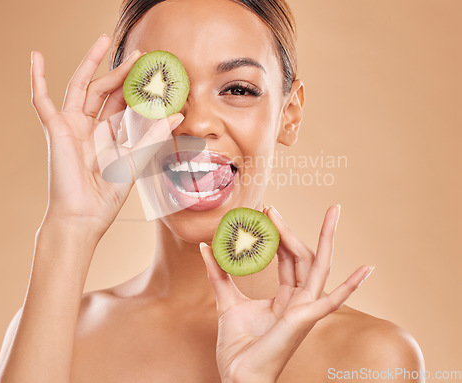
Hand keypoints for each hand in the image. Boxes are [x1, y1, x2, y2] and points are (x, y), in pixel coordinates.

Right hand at [31, 34, 183, 242]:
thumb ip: (154, 136)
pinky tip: (36, 57)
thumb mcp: (136, 159)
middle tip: (140, 53)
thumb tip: (177, 115)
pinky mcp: (56, 129)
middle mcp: (91, 126)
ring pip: (82, 86)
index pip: (124, 102)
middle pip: (105, 90)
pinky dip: (37, 79)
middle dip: (121, 71)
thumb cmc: (108, 193)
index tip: (154, 69)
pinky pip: (42, 100)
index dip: (138, 86)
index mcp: (110, 134)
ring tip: (103, 40)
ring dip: (90, 63)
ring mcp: (72, 125)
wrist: (84, 214)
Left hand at [200, 205, 373, 382]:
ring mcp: (305, 310)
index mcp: (285, 298)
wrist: (238, 376)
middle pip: (303, 257)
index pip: (287, 258)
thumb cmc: (238, 347)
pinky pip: (332, 301)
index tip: (264, 212)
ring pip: (318, 267)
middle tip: (272, 207)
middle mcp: (299, 301)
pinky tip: (367, 269)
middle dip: (291, 230)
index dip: (277, 234)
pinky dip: (351, 286)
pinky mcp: (304, 319)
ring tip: (333, 213)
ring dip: (326, 239)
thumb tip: (206, 246)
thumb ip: (219, 274)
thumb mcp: (226, 302)